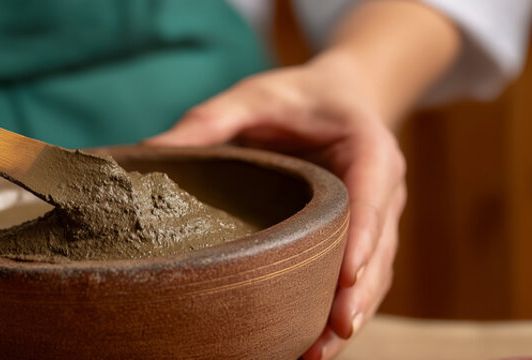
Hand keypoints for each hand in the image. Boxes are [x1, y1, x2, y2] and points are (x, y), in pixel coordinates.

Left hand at [144, 54, 406, 358]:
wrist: (336, 99)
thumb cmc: (294, 98)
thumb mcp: (253, 97)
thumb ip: (210, 120)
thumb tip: (149, 152)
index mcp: (368, 147)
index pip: (371, 194)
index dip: (362, 237)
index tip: (345, 276)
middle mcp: (382, 189)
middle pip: (378, 248)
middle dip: (357, 293)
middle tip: (333, 332)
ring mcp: (377, 219)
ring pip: (373, 274)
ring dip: (350, 314)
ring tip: (319, 354)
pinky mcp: (361, 240)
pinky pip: (357, 280)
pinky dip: (339, 311)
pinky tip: (313, 346)